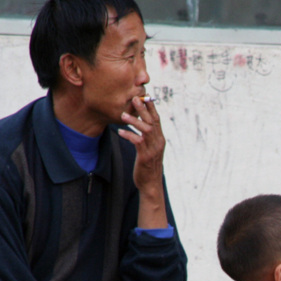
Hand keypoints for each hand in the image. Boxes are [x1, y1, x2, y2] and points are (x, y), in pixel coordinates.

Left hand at [119, 97, 166, 226]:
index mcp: (160, 139)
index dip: (152, 108)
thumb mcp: (150, 150)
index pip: (157, 119)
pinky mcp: (145, 156)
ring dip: (134, 122)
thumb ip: (147, 138)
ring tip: (124, 116)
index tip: (146, 96)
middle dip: (143, 109)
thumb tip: (141, 126)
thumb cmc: (148, 166)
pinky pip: (137, 142)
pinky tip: (120, 132)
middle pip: (152, 122)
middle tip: (135, 99)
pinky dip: (129, 135)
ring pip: (145, 130)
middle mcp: (158, 142)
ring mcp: (153, 149)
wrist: (150, 184)